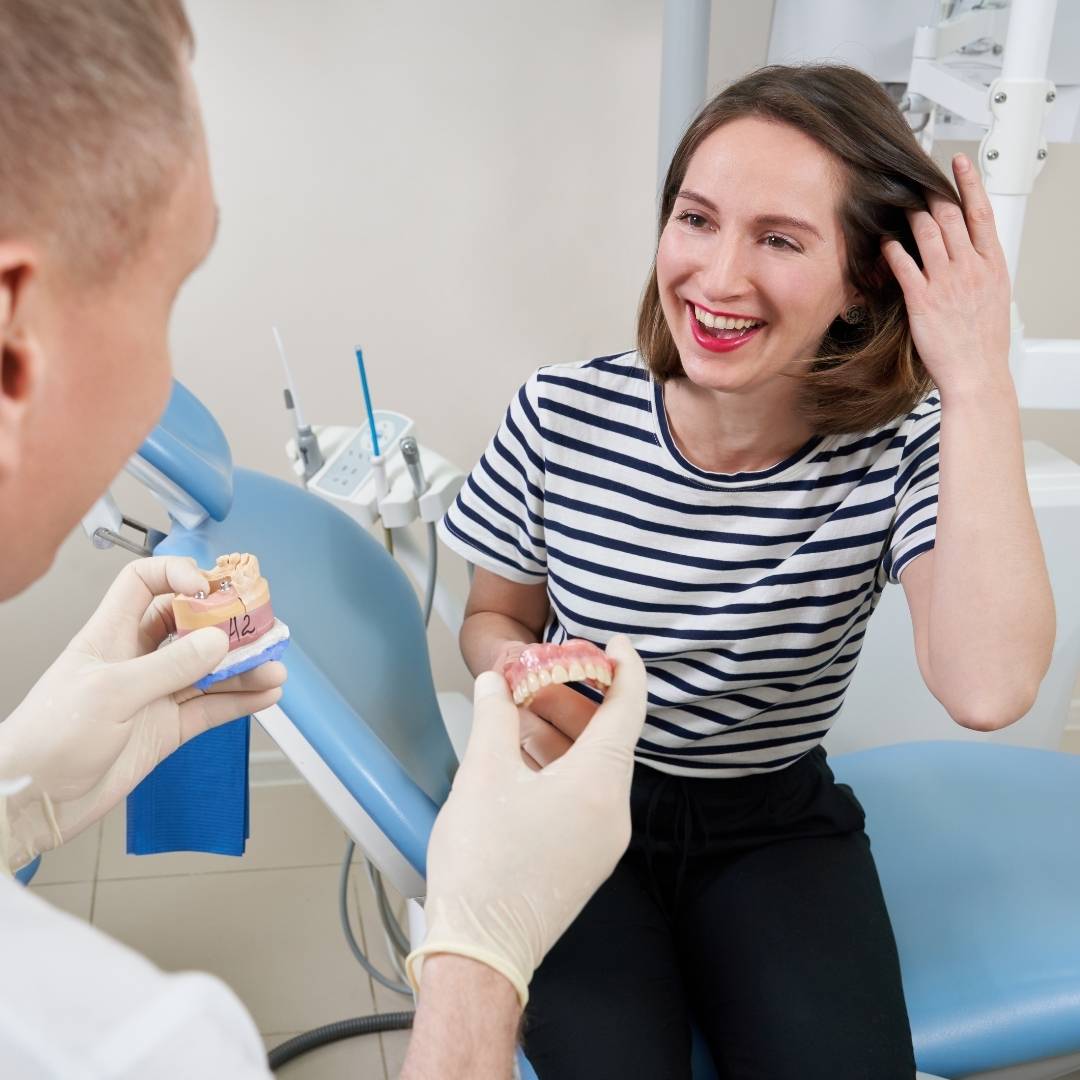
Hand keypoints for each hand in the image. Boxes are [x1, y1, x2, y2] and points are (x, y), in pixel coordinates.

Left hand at [0, 557, 284, 868]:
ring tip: (274, 667)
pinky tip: (266, 695)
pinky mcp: (167, 729)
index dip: (178, 576)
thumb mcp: (110, 693)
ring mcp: (154, 694)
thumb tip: (217, 641)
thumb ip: (168, 666)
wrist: (32, 802)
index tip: (209, 588)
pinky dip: (241, 701)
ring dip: (243, 666)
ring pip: (208, 669)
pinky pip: (212, 707)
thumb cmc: (47, 739)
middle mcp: (136, 659)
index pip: (145, 584)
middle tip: (259, 625)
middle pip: (189, 625)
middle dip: (226, 622)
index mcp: (109, 635)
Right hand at [407, 635, 646, 1006]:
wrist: (480, 952)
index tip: (615, 643)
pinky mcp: (585, 859)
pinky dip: (559, 767)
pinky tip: (520, 758)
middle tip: (539, 674)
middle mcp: (614, 810)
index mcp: (600, 783)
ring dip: (561, 734)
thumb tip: (495, 683)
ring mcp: (603, 840)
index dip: (625, 668)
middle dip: (574, 699)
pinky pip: (584, 796)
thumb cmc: (484, 865)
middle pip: (607, 736)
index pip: (628, 708)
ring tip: (518, 712)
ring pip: (593, 767)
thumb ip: (493, 717)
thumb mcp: (483, 775)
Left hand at [881, 154, 1011, 398]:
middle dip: (931, 194)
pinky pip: (903, 264)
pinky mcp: (922, 299)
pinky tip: (883, 241)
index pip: (981, 213)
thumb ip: (983, 268)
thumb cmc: (983, 341)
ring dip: (909, 214)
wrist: (976, 372)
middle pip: (950, 216)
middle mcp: (970, 267)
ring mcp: (946, 282)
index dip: (969, 184)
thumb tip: (971, 251)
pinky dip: (892, 248)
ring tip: (897, 205)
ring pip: (926, 232)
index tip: (959, 164)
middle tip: (916, 181)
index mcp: (992, 265)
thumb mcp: (995, 296)